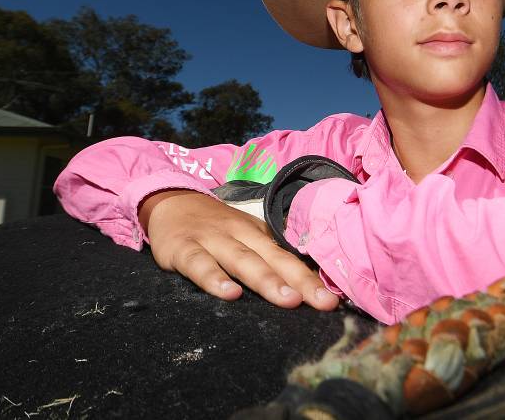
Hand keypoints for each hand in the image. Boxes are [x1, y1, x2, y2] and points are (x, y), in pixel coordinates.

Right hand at [138, 189, 338, 309]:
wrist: (170, 202)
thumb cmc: (216, 228)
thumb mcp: (245, 234)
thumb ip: (268, 255)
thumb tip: (305, 283)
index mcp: (258, 235)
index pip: (288, 258)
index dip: (311, 279)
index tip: (333, 301)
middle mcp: (240, 235)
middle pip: (273, 259)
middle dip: (300, 281)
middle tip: (323, 302)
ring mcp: (212, 240)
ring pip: (242, 260)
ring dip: (266, 280)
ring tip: (288, 300)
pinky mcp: (183, 249)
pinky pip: (199, 264)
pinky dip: (214, 279)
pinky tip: (230, 295)